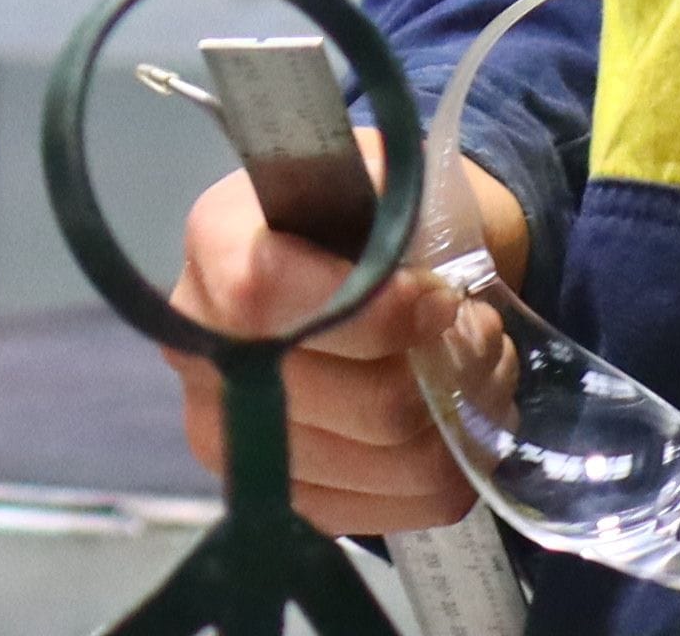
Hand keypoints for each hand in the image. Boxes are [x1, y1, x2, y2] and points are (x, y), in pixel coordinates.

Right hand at [163, 158, 531, 539]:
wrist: (364, 256)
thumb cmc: (372, 205)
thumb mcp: (381, 169)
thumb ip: (395, 211)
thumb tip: (427, 295)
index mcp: (215, 244)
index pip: (265, 295)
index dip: (374, 312)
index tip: (441, 298)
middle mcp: (201, 349)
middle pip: (358, 399)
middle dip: (449, 366)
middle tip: (478, 328)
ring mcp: (233, 436)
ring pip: (392, 460)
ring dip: (463, 416)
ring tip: (475, 365)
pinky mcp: (281, 496)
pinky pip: (396, 510)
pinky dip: (450, 468)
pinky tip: (451, 417)